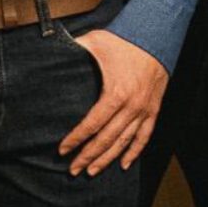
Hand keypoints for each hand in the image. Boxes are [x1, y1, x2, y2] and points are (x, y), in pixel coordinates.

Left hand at [57, 28, 168, 174]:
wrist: (157, 35)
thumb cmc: (124, 40)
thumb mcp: (96, 42)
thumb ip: (73, 49)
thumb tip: (50, 50)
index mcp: (116, 93)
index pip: (92, 125)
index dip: (76, 139)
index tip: (62, 151)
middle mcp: (132, 106)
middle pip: (106, 139)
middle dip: (88, 156)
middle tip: (73, 170)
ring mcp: (144, 109)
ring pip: (124, 141)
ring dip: (107, 158)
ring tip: (92, 171)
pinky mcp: (154, 108)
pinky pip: (144, 136)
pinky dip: (134, 151)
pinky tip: (123, 164)